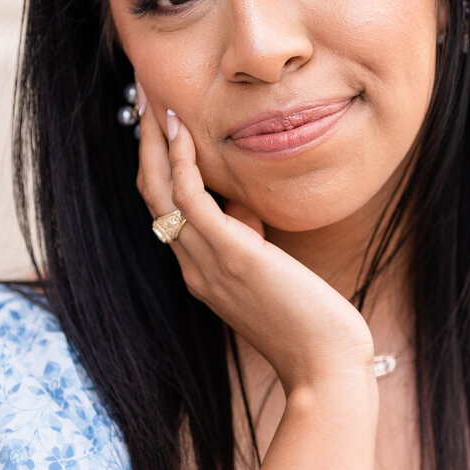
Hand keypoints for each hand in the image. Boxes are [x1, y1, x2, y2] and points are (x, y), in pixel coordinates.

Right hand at [134, 87, 375, 396]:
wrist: (325, 369)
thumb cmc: (312, 327)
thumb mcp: (273, 274)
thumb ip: (252, 242)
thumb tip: (246, 209)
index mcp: (202, 273)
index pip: (166, 212)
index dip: (157, 166)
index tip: (160, 125)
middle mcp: (194, 267)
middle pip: (152, 196)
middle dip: (145, 146)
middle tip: (144, 100)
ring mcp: (207, 263)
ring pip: (161, 193)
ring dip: (153, 143)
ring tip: (153, 101)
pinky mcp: (231, 256)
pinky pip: (191, 200)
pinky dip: (182, 162)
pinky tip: (181, 130)